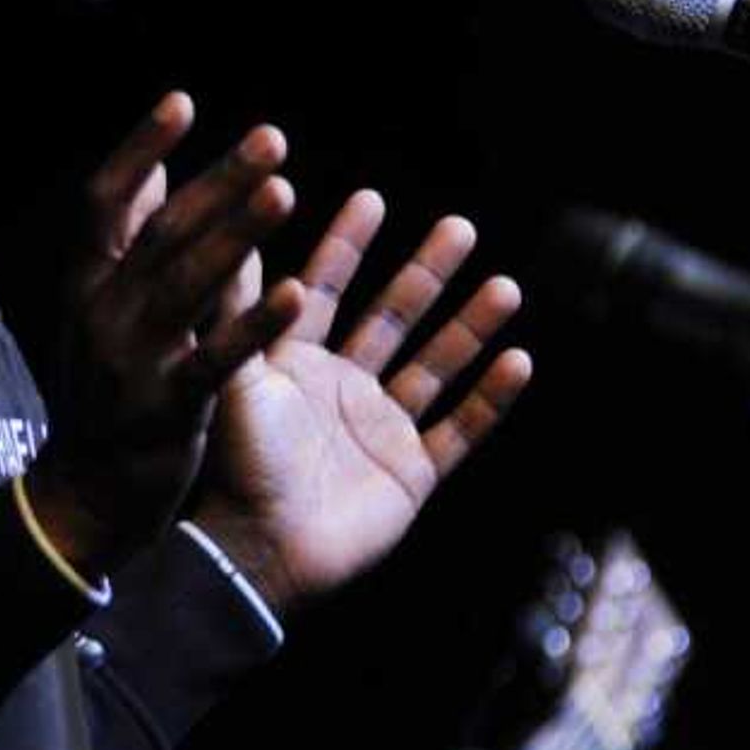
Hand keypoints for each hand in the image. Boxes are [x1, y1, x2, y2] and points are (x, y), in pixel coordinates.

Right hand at [26, 95, 310, 568]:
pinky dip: (253, 324)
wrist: (86, 496)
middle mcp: (100, 312)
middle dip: (217, 181)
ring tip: (284, 191)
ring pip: (185, 285)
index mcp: (85, 283)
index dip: (140, 149)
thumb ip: (126, 240)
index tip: (183, 102)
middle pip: (160, 232)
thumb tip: (157, 161)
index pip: (103, 201)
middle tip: (272, 138)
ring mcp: (130, 360)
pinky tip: (293, 292)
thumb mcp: (102, 309)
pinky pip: (214, 359)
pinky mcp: (166, 409)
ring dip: (236, 234)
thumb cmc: (107, 388)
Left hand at [187, 194, 525, 613]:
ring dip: (471, 326)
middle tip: (459, 226)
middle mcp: (341, 389)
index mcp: (294, 364)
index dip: (347, 247)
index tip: (373, 198)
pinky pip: (461, 428)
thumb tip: (230, 237)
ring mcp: (380, 429)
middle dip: (426, 272)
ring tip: (506, 285)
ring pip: (436, 366)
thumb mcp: (234, 379)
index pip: (323, 290)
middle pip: (392, 318)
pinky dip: (490, 398)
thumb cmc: (238, 468)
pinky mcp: (412, 472)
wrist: (261, 551)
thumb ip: (238, 314)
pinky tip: (519, 359)